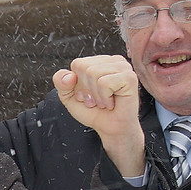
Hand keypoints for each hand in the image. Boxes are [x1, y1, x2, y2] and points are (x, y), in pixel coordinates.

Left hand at [54, 55, 146, 178]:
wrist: (110, 128)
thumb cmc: (93, 111)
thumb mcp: (69, 96)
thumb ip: (61, 83)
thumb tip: (69, 75)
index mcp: (100, 62)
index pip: (77, 64)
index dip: (77, 84)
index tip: (87, 95)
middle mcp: (113, 61)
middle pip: (84, 67)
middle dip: (86, 89)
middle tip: (96, 100)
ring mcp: (123, 67)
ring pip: (93, 73)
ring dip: (95, 95)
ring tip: (104, 101)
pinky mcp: (130, 77)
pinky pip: (104, 83)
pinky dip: (104, 97)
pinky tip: (111, 102)